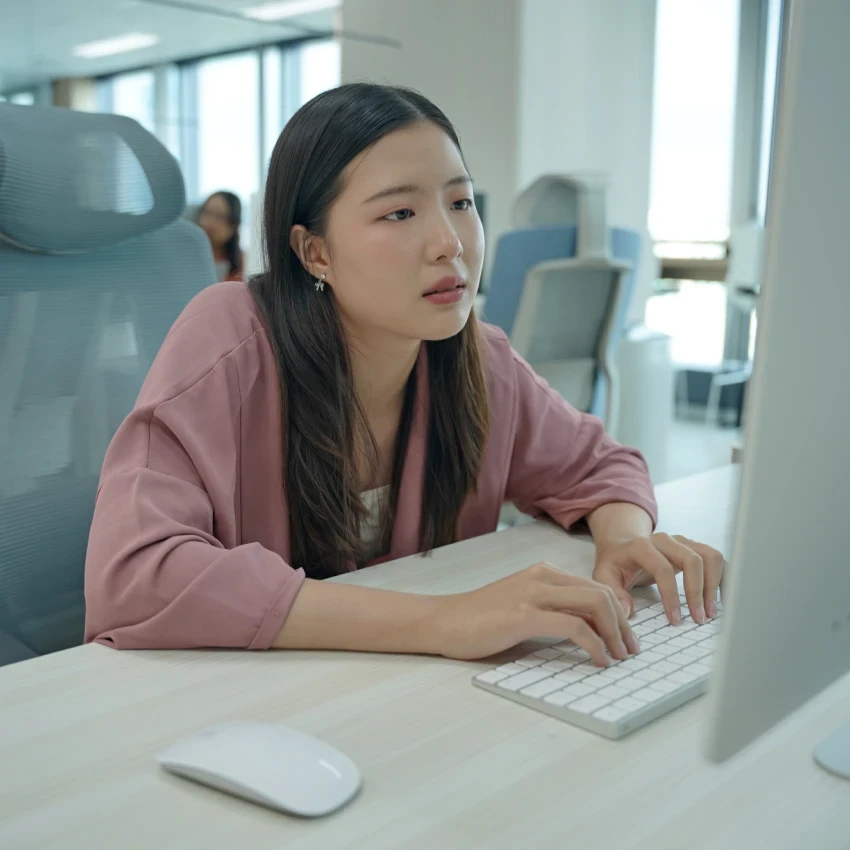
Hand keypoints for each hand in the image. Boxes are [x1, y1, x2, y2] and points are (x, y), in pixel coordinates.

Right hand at [433, 563, 639, 665]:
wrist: (443, 621)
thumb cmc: (479, 619)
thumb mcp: (523, 606)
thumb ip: (553, 610)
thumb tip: (589, 630)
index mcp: (543, 573)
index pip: (596, 587)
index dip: (619, 614)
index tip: (626, 638)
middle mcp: (542, 577)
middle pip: (603, 593)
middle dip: (625, 624)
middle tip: (630, 651)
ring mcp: (533, 594)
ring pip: (595, 604)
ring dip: (615, 634)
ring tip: (618, 657)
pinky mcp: (523, 616)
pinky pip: (574, 626)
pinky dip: (595, 645)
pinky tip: (598, 660)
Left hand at [592, 533, 724, 624]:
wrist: (622, 545)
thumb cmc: (615, 563)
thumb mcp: (603, 576)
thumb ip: (613, 592)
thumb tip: (628, 611)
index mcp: (641, 546)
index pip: (662, 568)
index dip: (671, 595)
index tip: (675, 620)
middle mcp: (664, 539)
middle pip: (691, 559)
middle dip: (698, 591)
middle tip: (699, 618)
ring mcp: (681, 541)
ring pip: (708, 555)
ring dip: (714, 584)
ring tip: (711, 611)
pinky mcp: (693, 546)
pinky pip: (715, 557)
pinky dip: (723, 576)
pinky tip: (722, 598)